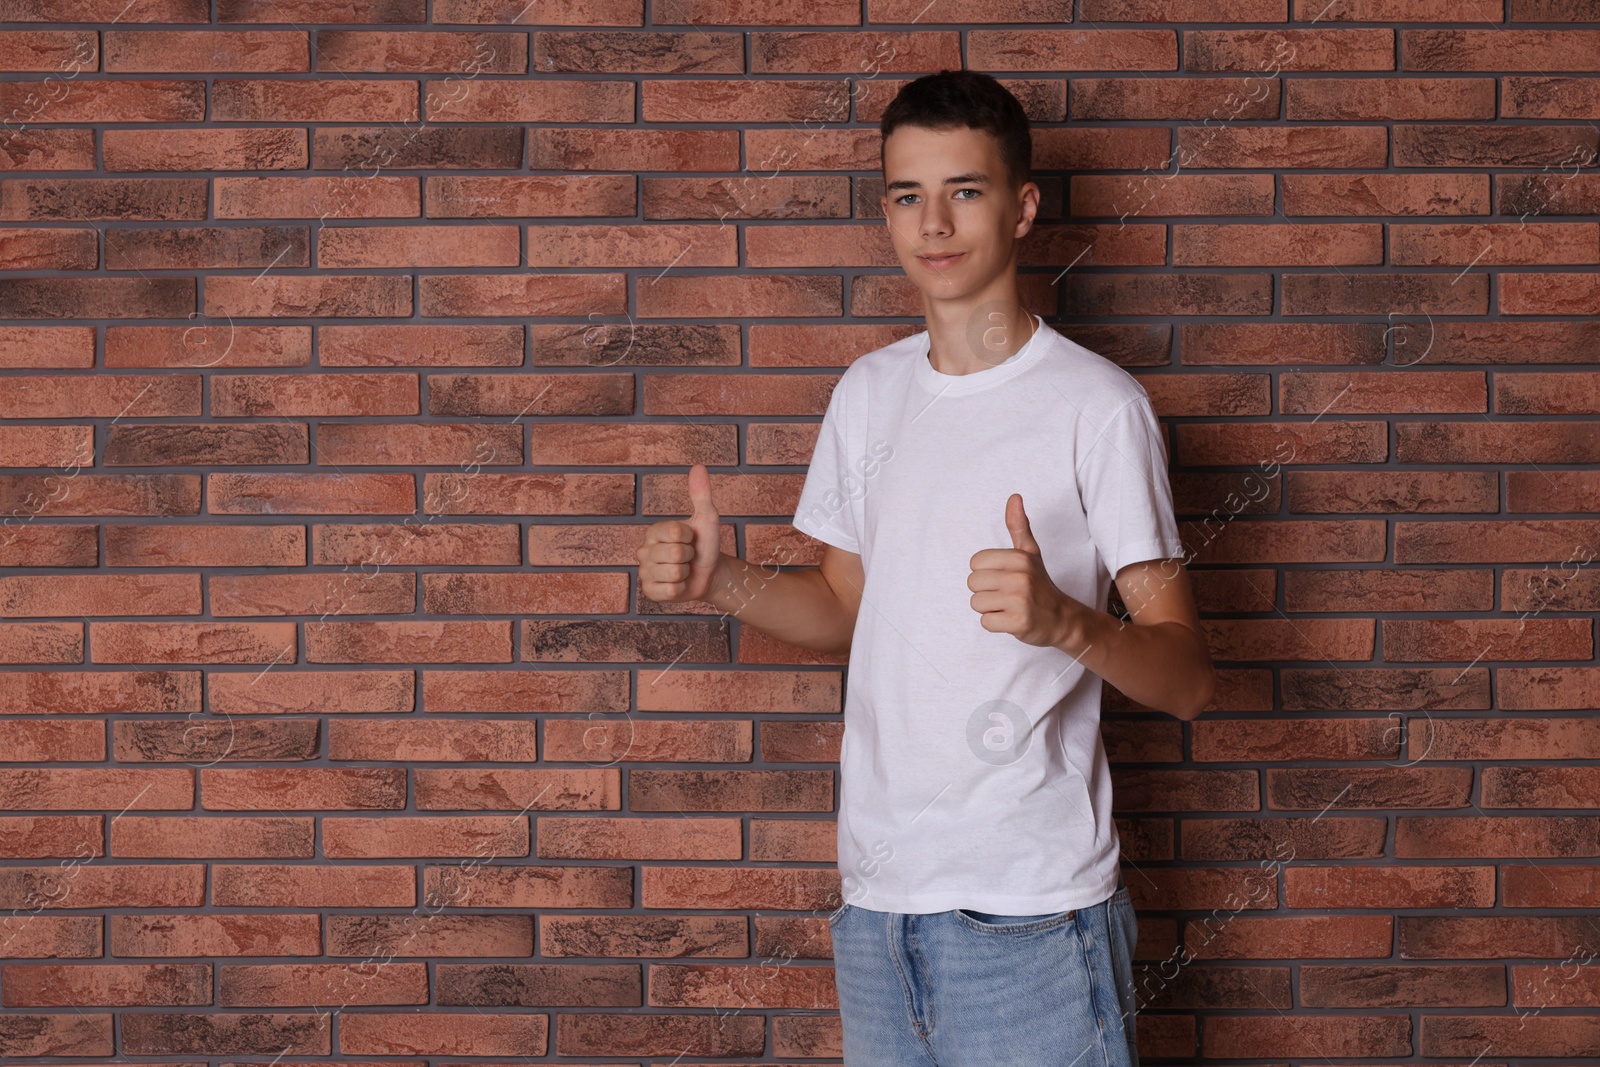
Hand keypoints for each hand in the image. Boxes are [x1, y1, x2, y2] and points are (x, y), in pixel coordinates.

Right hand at [636, 463, 723, 602]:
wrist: (711, 573)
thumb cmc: (705, 544)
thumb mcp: (706, 518)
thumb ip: (700, 494)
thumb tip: (698, 466)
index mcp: (653, 531)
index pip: (675, 533)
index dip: (690, 537)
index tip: (690, 538)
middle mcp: (644, 551)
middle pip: (674, 554)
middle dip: (689, 556)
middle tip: (688, 556)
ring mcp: (645, 572)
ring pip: (673, 573)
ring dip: (685, 573)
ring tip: (684, 569)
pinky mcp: (650, 592)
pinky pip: (668, 591)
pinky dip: (680, 589)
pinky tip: (678, 584)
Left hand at [968, 493, 1085, 647]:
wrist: (1063, 619)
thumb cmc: (1040, 585)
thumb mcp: (1031, 553)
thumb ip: (1019, 526)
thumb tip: (1014, 497)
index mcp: (1019, 558)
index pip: (975, 562)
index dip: (986, 572)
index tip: (1004, 578)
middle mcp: (1020, 577)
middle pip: (972, 583)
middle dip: (985, 591)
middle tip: (1007, 594)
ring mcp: (1020, 600)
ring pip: (976, 603)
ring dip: (990, 609)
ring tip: (1009, 606)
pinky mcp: (1018, 622)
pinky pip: (985, 622)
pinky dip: (996, 624)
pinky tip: (1012, 619)